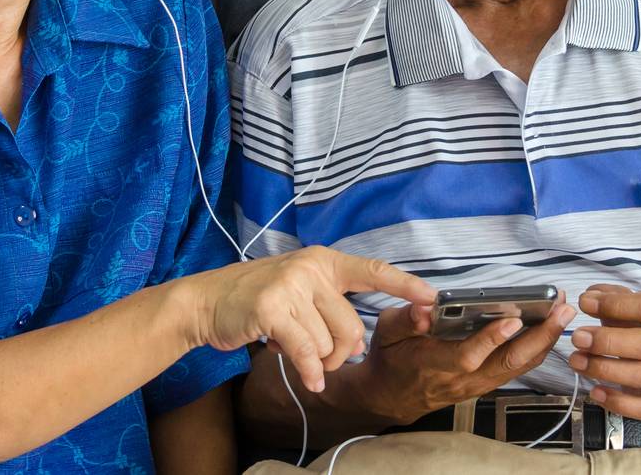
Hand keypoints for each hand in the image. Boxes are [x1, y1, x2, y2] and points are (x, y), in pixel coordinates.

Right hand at [182, 247, 435, 393]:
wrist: (206, 302)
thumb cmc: (256, 301)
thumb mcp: (298, 292)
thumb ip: (329, 308)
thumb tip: (357, 345)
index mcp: (323, 261)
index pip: (373, 270)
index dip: (405, 285)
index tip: (433, 297)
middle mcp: (310, 268)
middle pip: (352, 327)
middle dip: (340, 353)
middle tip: (319, 357)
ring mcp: (291, 285)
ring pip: (328, 343)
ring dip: (316, 360)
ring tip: (293, 349)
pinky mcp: (272, 307)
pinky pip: (306, 351)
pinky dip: (309, 370)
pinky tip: (306, 378)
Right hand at [353, 292, 577, 424]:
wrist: (392, 395)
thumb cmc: (390, 358)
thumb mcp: (386, 332)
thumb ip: (406, 318)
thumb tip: (425, 307)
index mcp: (433, 364)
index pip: (467, 356)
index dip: (491, 339)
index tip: (512, 319)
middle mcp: (461, 379)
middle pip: (506, 362)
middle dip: (538, 336)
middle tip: (560, 309)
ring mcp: (476, 384)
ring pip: (517, 367)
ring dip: (544, 341)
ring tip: (562, 312)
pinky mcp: (485, 383)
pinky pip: (516, 368)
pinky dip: (536, 349)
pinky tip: (549, 328)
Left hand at [569, 284, 640, 420]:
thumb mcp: (633, 305)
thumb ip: (610, 296)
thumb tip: (589, 297)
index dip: (615, 305)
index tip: (585, 303)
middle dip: (608, 341)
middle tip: (578, 338)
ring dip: (605, 369)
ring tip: (577, 361)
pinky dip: (619, 403)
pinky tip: (596, 392)